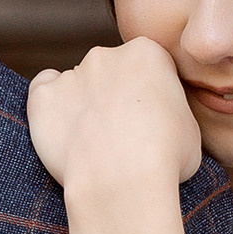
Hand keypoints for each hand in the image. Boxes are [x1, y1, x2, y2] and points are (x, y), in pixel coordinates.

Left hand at [26, 37, 202, 196]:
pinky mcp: (43, 96)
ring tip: (93, 145)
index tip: (150, 124)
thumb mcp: (189, 129)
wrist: (122, 179)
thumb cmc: (164, 158)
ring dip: (83, 106)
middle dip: (114, 97)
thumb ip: (170, 112)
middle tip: (120, 136)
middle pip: (110, 71)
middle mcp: (107, 54)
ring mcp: (72, 73)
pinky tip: (62, 128)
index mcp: (148, 53)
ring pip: (77, 84)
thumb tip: (162, 121)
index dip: (150, 97)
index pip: (148, 67)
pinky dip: (49, 106)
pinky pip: (42, 90)